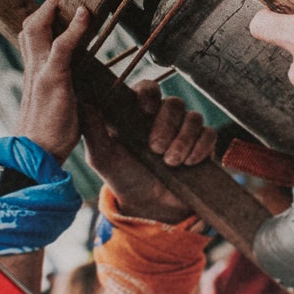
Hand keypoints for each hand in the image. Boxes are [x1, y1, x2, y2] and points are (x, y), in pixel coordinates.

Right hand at [12, 0, 92, 160]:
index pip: (31, 36)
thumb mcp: (57, 106)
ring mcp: (40, 72)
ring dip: (57, 8)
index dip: (44, 18)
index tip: (62, 8)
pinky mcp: (52, 80)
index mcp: (34, 73)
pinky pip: (62, 46)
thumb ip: (65, 91)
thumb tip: (83, 91)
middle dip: (48, 6)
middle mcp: (33, 68)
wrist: (35, 155)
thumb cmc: (49, 136)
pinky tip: (85, 15)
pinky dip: (74, 27)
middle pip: (30, 25)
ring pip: (39, 27)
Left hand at [81, 80, 218, 223]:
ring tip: (171, 162)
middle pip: (174, 103)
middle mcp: (164, 117)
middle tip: (156, 149)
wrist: (148, 206)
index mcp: (139, 112)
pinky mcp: (202, 144)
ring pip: (193, 118)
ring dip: (183, 140)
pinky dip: (200, 147)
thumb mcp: (102, 156)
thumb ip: (93, 129)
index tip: (145, 110)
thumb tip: (84, 101)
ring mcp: (185, 129)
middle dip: (166, 126)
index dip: (150, 94)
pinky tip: (188, 163)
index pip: (148, 88)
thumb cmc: (123, 177)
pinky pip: (209, 134)